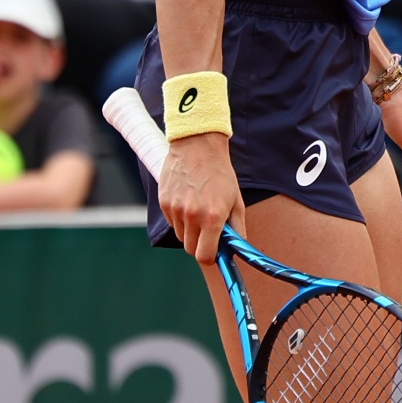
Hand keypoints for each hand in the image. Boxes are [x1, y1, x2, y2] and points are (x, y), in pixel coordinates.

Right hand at [159, 133, 243, 260]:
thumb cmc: (220, 173)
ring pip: (180, 235)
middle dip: (200, 244)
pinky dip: (179, 218)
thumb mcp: (236, 201)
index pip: (205, 256)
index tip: (214, 251)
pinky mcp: (164, 202)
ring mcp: (175, 209)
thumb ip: (237, 228)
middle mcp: (192, 216)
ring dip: (189, 230)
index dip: (210, 257)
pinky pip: (171, 222)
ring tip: (198, 209)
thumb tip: (235, 249)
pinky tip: (187, 200)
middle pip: (190, 249)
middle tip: (208, 230)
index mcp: (212, 217)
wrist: (198, 145)